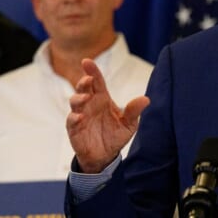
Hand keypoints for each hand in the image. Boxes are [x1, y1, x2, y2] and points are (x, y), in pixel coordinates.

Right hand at [66, 58, 149, 172]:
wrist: (105, 156)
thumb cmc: (115, 136)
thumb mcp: (129, 124)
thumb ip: (134, 111)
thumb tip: (146, 99)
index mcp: (102, 99)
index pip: (96, 82)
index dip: (92, 71)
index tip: (87, 61)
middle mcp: (90, 104)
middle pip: (83, 88)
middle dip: (83, 82)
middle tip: (88, 79)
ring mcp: (80, 115)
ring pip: (74, 101)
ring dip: (78, 98)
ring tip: (86, 97)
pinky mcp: (74, 129)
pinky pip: (71, 121)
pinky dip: (74, 118)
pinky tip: (80, 117)